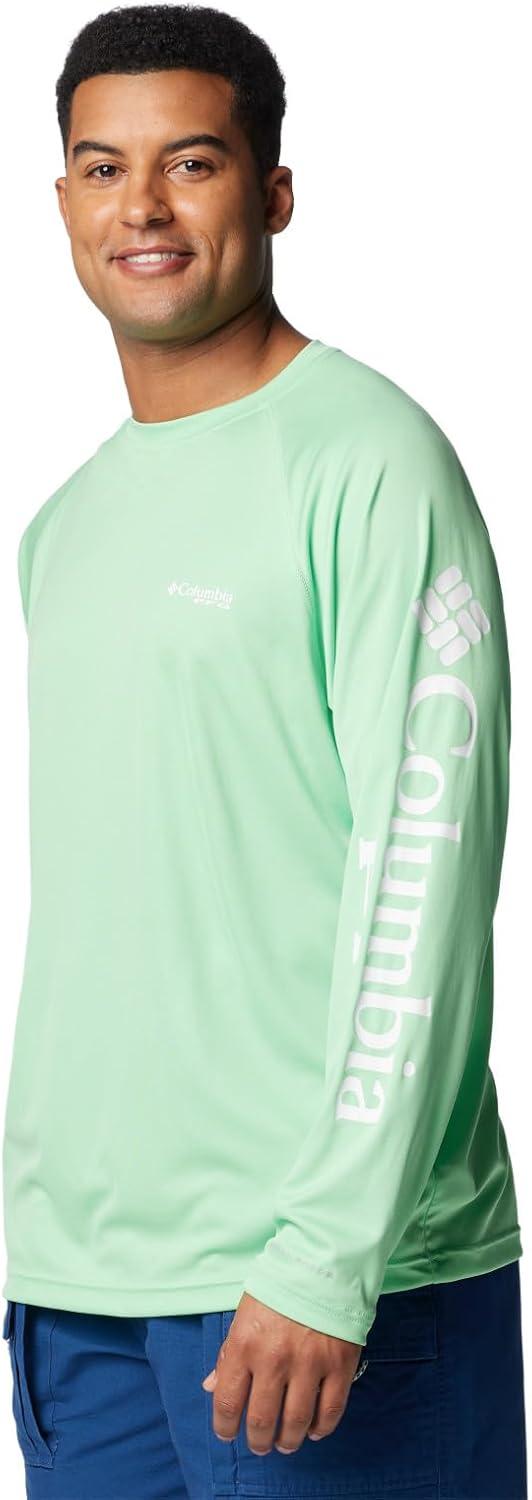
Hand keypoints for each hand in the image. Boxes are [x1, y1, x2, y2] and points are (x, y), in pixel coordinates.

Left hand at [201, 1292, 363, 1454]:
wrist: (322, 1263)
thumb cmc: (278, 1289)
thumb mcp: (243, 1315)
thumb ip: (228, 1355)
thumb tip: (212, 1387)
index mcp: (245, 1345)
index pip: (228, 1402)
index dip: (225, 1427)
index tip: (227, 1434)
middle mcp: (274, 1360)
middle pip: (262, 1420)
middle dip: (258, 1441)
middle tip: (260, 1444)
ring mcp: (309, 1364)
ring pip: (296, 1422)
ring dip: (288, 1440)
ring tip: (285, 1443)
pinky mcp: (339, 1365)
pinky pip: (330, 1410)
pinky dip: (321, 1428)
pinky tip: (314, 1430)